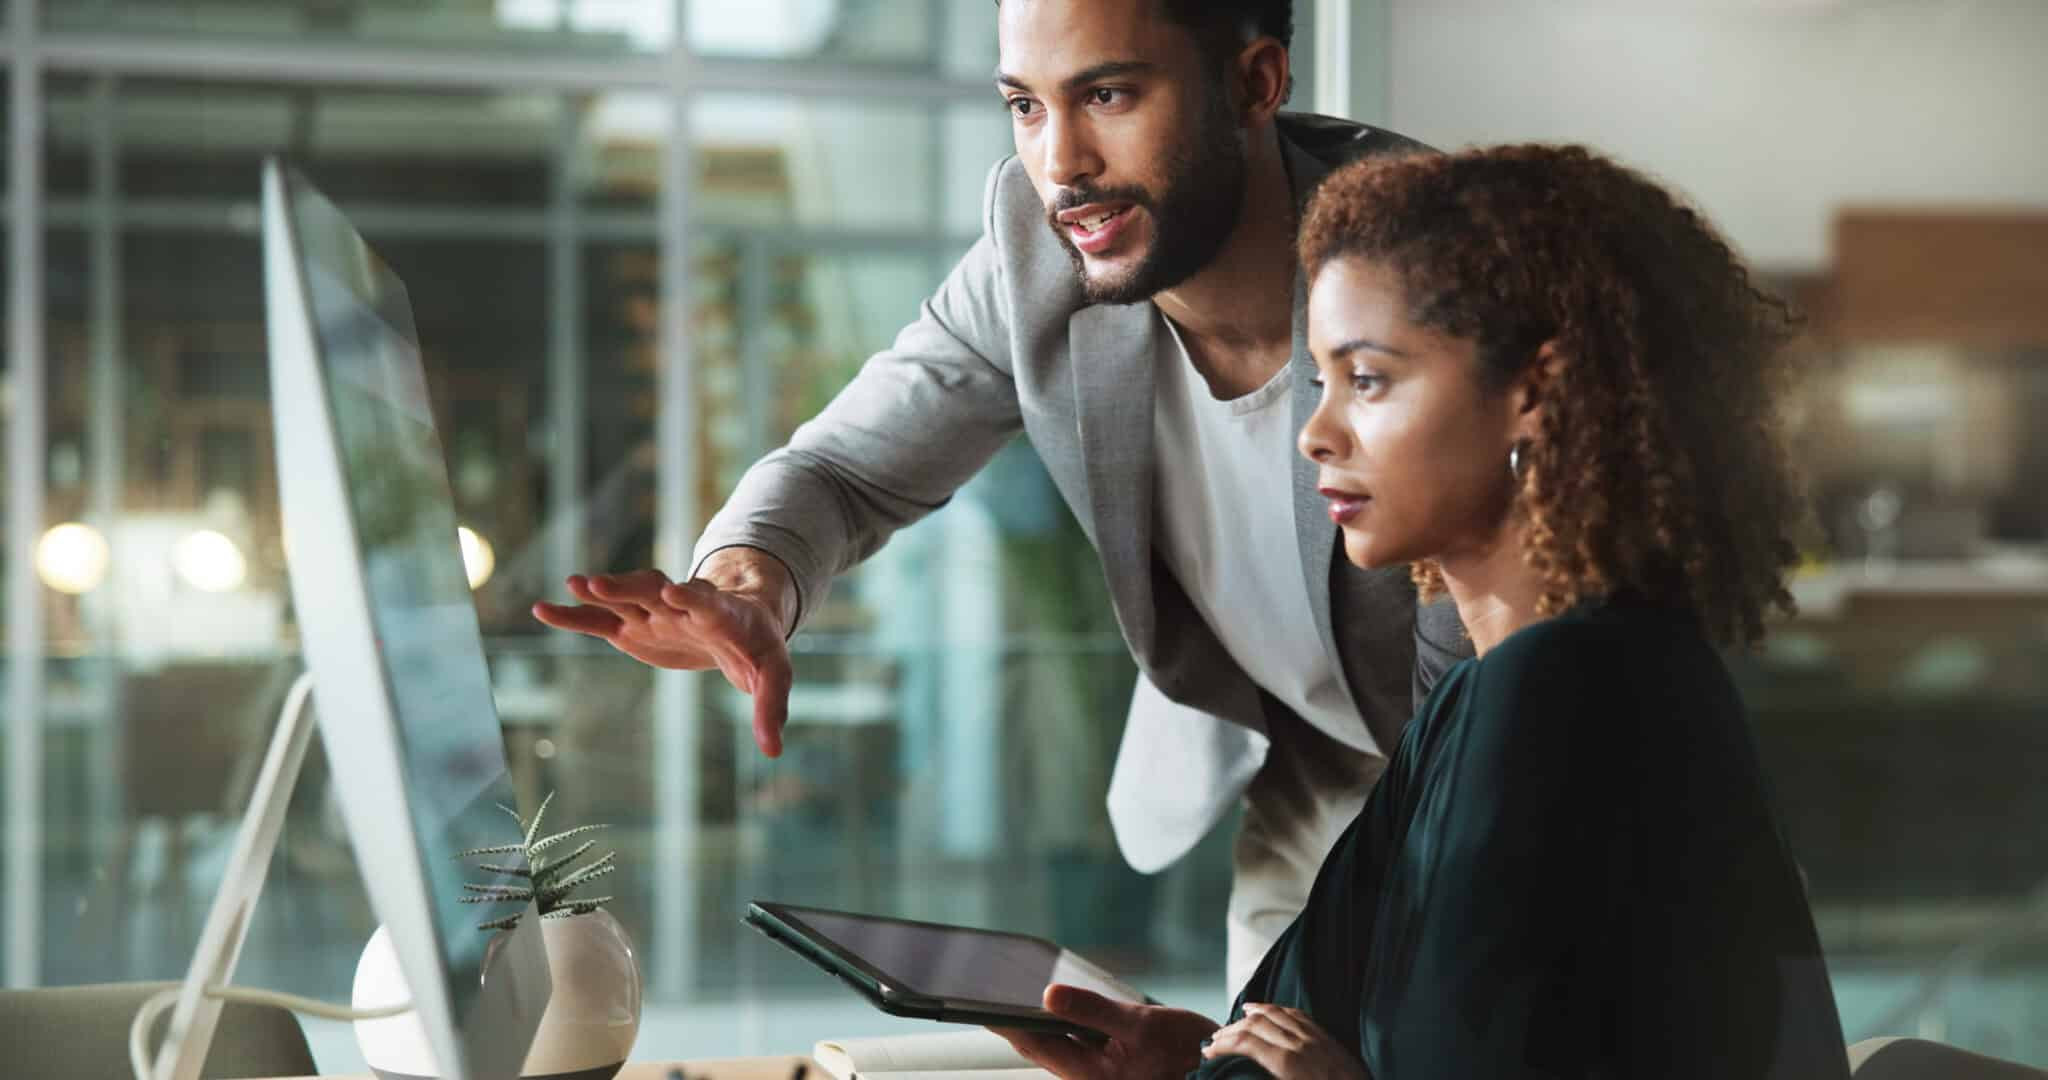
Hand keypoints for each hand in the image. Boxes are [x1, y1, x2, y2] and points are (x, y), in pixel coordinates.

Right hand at [531, 555, 795, 755]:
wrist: (738, 624)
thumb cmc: (758, 647)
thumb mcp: (773, 673)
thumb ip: (771, 707)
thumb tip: (773, 751)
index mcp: (720, 612)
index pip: (705, 600)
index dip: (691, 595)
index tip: (674, 590)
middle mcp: (681, 606)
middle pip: (654, 590)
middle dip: (630, 587)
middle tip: (602, 583)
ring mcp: (654, 614)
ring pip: (624, 599)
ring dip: (600, 592)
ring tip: (573, 584)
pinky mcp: (633, 629)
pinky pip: (599, 620)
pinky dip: (574, 616)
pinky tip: (543, 610)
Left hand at [990, 984, 1218, 1079]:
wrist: (1218, 1069)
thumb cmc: (1183, 1053)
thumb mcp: (1140, 1025)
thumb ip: (1092, 1010)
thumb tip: (1049, 996)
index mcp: (1087, 1074)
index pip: (1031, 1042)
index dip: (1001, 1022)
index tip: (973, 1001)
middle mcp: (1085, 1074)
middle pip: (1039, 1040)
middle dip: (1015, 1015)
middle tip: (986, 987)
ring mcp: (1096, 1066)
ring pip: (1056, 1037)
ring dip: (1039, 1015)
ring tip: (1012, 987)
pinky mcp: (1108, 1057)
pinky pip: (1076, 1035)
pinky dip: (1064, 1016)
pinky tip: (1056, 998)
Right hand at [1202, 1003, 1367, 1079]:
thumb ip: (1265, 1078)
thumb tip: (1242, 1075)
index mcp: (1288, 1064)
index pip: (1246, 1042)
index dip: (1222, 1045)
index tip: (1208, 1052)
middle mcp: (1300, 1044)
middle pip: (1257, 1024)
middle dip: (1232, 1029)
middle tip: (1216, 1039)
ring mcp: (1316, 1038)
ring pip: (1277, 1014)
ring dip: (1254, 1013)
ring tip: (1239, 1016)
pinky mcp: (1328, 1038)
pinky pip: (1299, 1015)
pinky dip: (1279, 1010)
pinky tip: (1272, 1011)